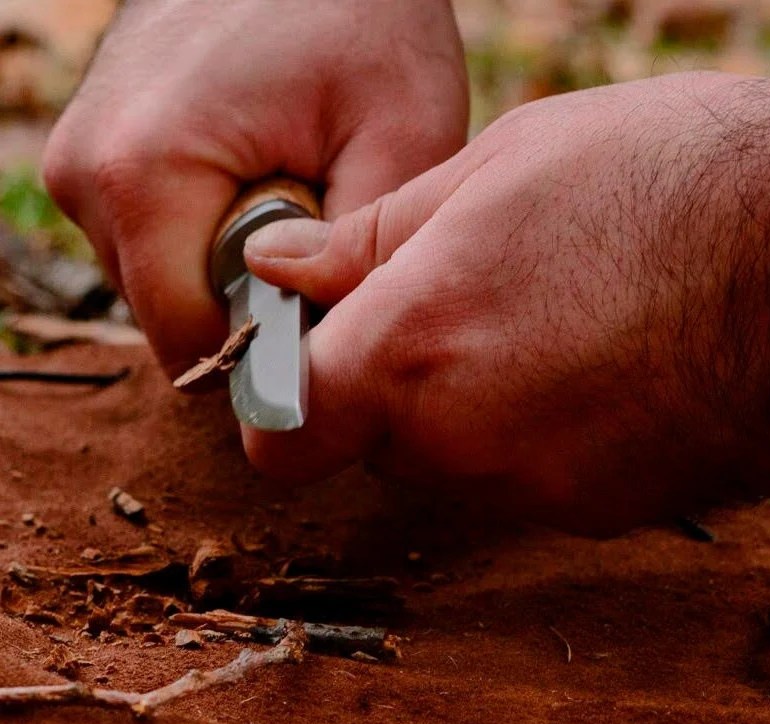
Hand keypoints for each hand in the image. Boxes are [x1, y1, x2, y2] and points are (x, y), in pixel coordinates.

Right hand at [42, 0, 467, 377]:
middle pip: (176, 321)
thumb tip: (325, 353)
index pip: (192, 342)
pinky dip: (215, 240)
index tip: (330, 319)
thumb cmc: (360, 16)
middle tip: (320, 232)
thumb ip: (362, 256)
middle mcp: (85, 178)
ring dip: (237, 273)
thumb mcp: (399, 134)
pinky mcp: (96, 160)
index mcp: (142, 175)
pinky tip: (262, 185)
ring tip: (293, 197)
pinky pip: (159, 248)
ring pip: (168, 288)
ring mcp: (80, 166)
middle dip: (256, 309)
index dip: (270, 354)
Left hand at [240, 72, 769, 534]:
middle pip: (381, 451)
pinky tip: (608, 370)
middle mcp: (470, 449)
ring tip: (553, 329)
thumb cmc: (665, 178)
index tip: (309, 363)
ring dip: (477, 417)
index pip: (282, 440)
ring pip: (461, 472)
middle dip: (398, 394)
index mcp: (415, 354)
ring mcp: (547, 496)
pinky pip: (537, 486)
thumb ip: (370, 242)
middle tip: (464, 312)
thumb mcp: (496, 171)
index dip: (282, 405)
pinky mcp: (613, 515)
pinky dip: (548, 441)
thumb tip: (283, 277)